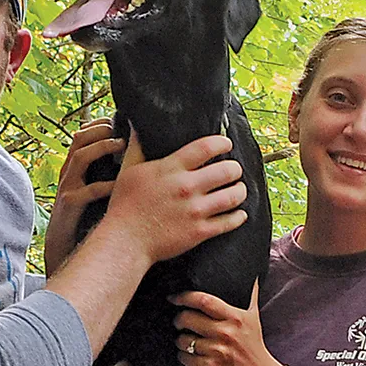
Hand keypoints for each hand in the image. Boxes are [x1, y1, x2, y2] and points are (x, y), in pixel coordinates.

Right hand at [45, 119, 123, 270]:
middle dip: (100, 130)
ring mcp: (68, 188)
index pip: (83, 134)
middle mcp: (70, 173)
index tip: (118, 119)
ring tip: (121, 145)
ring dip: (101, 148)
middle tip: (122, 129)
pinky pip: (86, 191)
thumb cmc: (87, 218)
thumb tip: (136, 158)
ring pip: (79, 158)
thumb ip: (109, 173)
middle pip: (79, 140)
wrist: (65, 247)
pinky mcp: (70, 206)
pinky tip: (119, 184)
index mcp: (77, 167)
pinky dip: (103, 186)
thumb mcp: (97, 190)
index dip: (99, 123)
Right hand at [95, 133, 247, 265]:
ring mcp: (195, 210)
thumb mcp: (129, 170)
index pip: (206, 147)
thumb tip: (136, 125)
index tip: (226, 144)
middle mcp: (186, 187)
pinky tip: (239, 213)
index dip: (222, 143)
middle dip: (235, 169)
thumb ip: (137, 147)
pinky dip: (239, 216)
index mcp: (171, 169)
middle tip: (233, 170)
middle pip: (227, 170)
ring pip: (233, 196)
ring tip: (238, 189)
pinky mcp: (200, 232)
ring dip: (240, 190)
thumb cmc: (125, 205)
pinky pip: (229, 222)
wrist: (125, 241)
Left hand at [173, 283, 274, 365]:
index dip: (184, 297)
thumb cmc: (254, 345)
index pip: (203, 300)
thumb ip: (250, 296)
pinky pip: (185, 358)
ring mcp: (217, 351)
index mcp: (234, 317)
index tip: (174, 298)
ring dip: (180, 340)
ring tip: (186, 340)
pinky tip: (189, 354)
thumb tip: (252, 275)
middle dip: (179, 319)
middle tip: (180, 321)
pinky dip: (183, 356)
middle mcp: (225, 333)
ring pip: (183, 340)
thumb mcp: (254, 318)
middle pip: (188, 318)